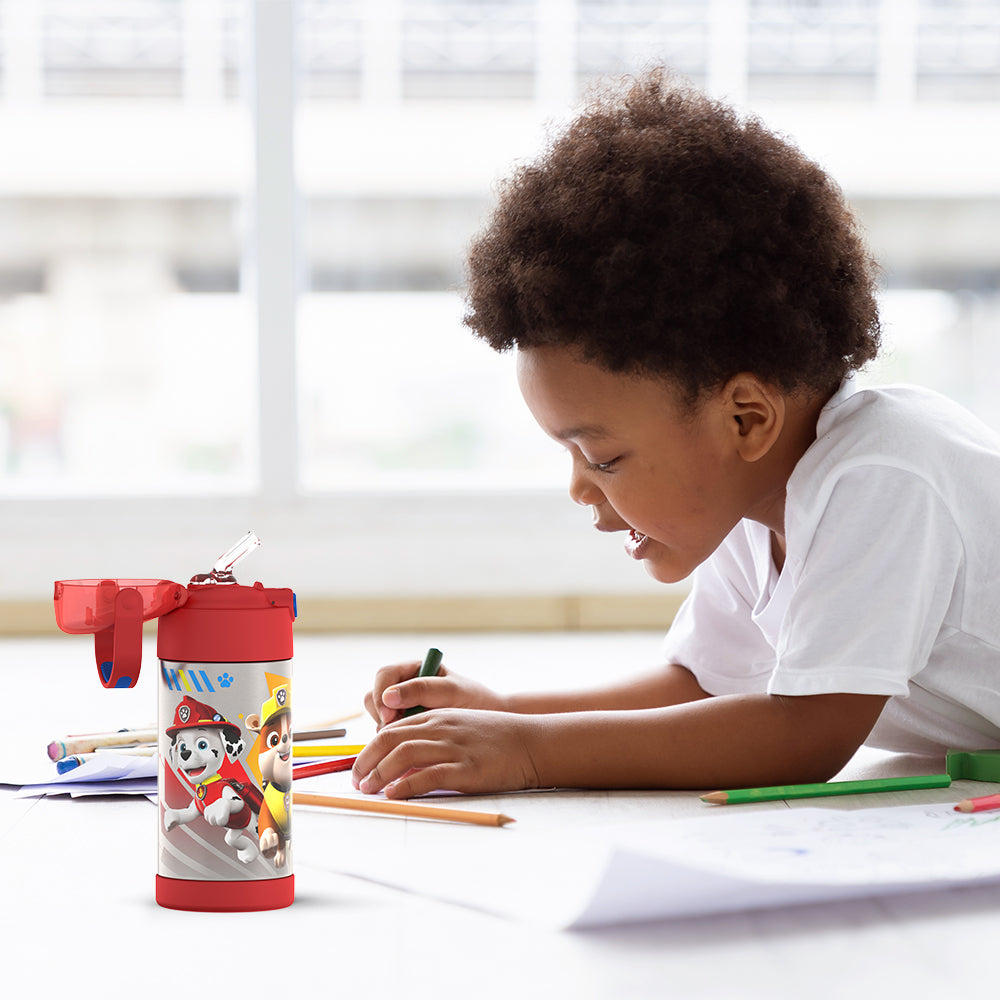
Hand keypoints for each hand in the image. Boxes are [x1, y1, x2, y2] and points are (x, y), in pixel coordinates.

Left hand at [352, 708, 540, 798]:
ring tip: (369, 790)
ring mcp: (453, 747)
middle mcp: (441, 727)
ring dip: (379, 773)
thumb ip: (433, 737)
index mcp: (438, 716)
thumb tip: (403, 763)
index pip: (392, 729)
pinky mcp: (466, 768)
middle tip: (357, 781)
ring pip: (403, 754)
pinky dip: (404, 786)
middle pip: (390, 740)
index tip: (360, 768)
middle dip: (366, 761)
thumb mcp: (460, 727)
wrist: (531, 742)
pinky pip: (426, 776)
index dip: (370, 749)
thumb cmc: (496, 739)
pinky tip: (394, 795)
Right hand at [363, 658, 506, 728]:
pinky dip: (393, 742)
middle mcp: (404, 687)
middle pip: (374, 696)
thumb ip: (422, 690)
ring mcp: (403, 708)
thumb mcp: (452, 691)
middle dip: (380, 715)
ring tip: (409, 739)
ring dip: (386, 730)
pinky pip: (388, 735)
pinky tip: (411, 748)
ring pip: (378, 718)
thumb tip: (388, 696)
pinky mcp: (405, 728)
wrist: (489, 723)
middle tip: (395, 731)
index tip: (389, 715)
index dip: (380, 694)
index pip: (385, 675)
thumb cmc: (475, 700)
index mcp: (415, 670)